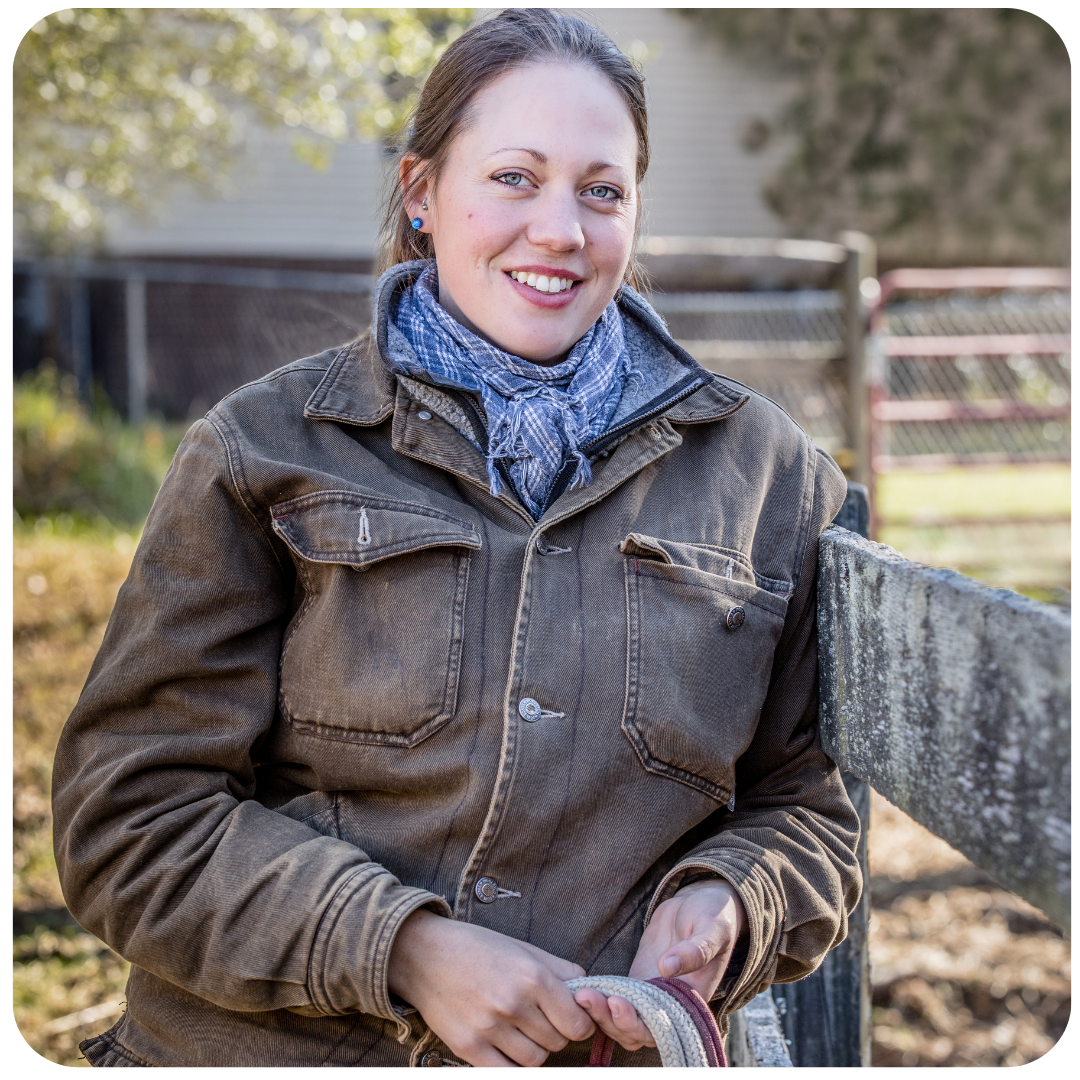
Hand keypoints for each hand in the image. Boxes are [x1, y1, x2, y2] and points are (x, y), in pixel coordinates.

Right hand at [388, 909, 594, 1067]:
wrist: (424, 955)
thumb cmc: (476, 947)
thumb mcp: (521, 947)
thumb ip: (559, 969)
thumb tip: (587, 988)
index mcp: (532, 976)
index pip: (578, 1023)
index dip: (580, 1023)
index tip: (572, 1018)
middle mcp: (514, 1004)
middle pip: (557, 1043)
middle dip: (555, 1033)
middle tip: (541, 1019)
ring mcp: (490, 1029)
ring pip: (535, 1061)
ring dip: (535, 1049)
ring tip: (521, 1030)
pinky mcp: (469, 1048)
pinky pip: (507, 1073)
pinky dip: (513, 1065)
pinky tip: (508, 1048)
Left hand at [573, 880, 746, 1051]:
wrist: (702, 904)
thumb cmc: (715, 918)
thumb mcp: (711, 930)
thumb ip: (694, 950)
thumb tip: (666, 968)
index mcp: (691, 1002)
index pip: (661, 1029)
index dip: (637, 1023)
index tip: (617, 1003)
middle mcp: (669, 1006)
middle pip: (635, 1031)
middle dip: (610, 1020)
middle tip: (587, 998)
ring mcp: (650, 993)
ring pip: (621, 1021)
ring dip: (600, 1013)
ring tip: (580, 994)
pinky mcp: (636, 979)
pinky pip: (614, 998)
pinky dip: (599, 998)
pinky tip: (581, 986)